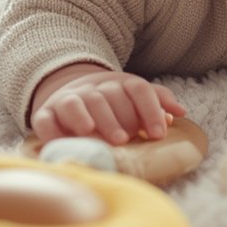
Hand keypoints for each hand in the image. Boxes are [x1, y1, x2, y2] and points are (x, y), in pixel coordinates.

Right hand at [31, 66, 185, 146]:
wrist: (68, 92)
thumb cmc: (111, 104)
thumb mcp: (134, 98)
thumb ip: (157, 103)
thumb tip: (181, 112)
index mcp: (119, 85)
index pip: (138, 89)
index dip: (150, 109)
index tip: (159, 133)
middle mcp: (94, 89)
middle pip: (106, 96)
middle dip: (116, 118)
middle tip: (124, 139)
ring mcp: (68, 99)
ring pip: (76, 103)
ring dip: (86, 118)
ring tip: (94, 134)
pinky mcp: (45, 113)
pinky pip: (46, 119)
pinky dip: (52, 130)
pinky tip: (62, 141)